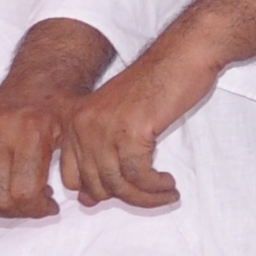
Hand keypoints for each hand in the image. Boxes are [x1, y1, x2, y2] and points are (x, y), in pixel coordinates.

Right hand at [0, 23, 114, 239]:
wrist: (37, 75)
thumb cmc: (59, 106)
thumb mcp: (73, 128)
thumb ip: (72, 164)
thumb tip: (70, 205)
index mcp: (29, 132)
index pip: (25, 192)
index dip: (38, 208)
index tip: (49, 207)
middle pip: (0, 197)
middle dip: (19, 211)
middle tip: (34, 205)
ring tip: (17, 201)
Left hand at [57, 37, 216, 213]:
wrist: (183, 55)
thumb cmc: (156, 84)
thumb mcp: (116, 119)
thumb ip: (98, 156)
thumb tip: (87, 200)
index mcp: (74, 121)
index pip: (71, 178)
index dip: (99, 190)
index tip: (126, 190)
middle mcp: (82, 125)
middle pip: (97, 185)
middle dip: (127, 196)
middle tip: (152, 193)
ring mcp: (104, 128)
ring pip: (119, 184)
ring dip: (146, 197)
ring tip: (166, 193)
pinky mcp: (131, 132)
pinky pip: (140, 176)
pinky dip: (156, 186)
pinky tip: (168, 182)